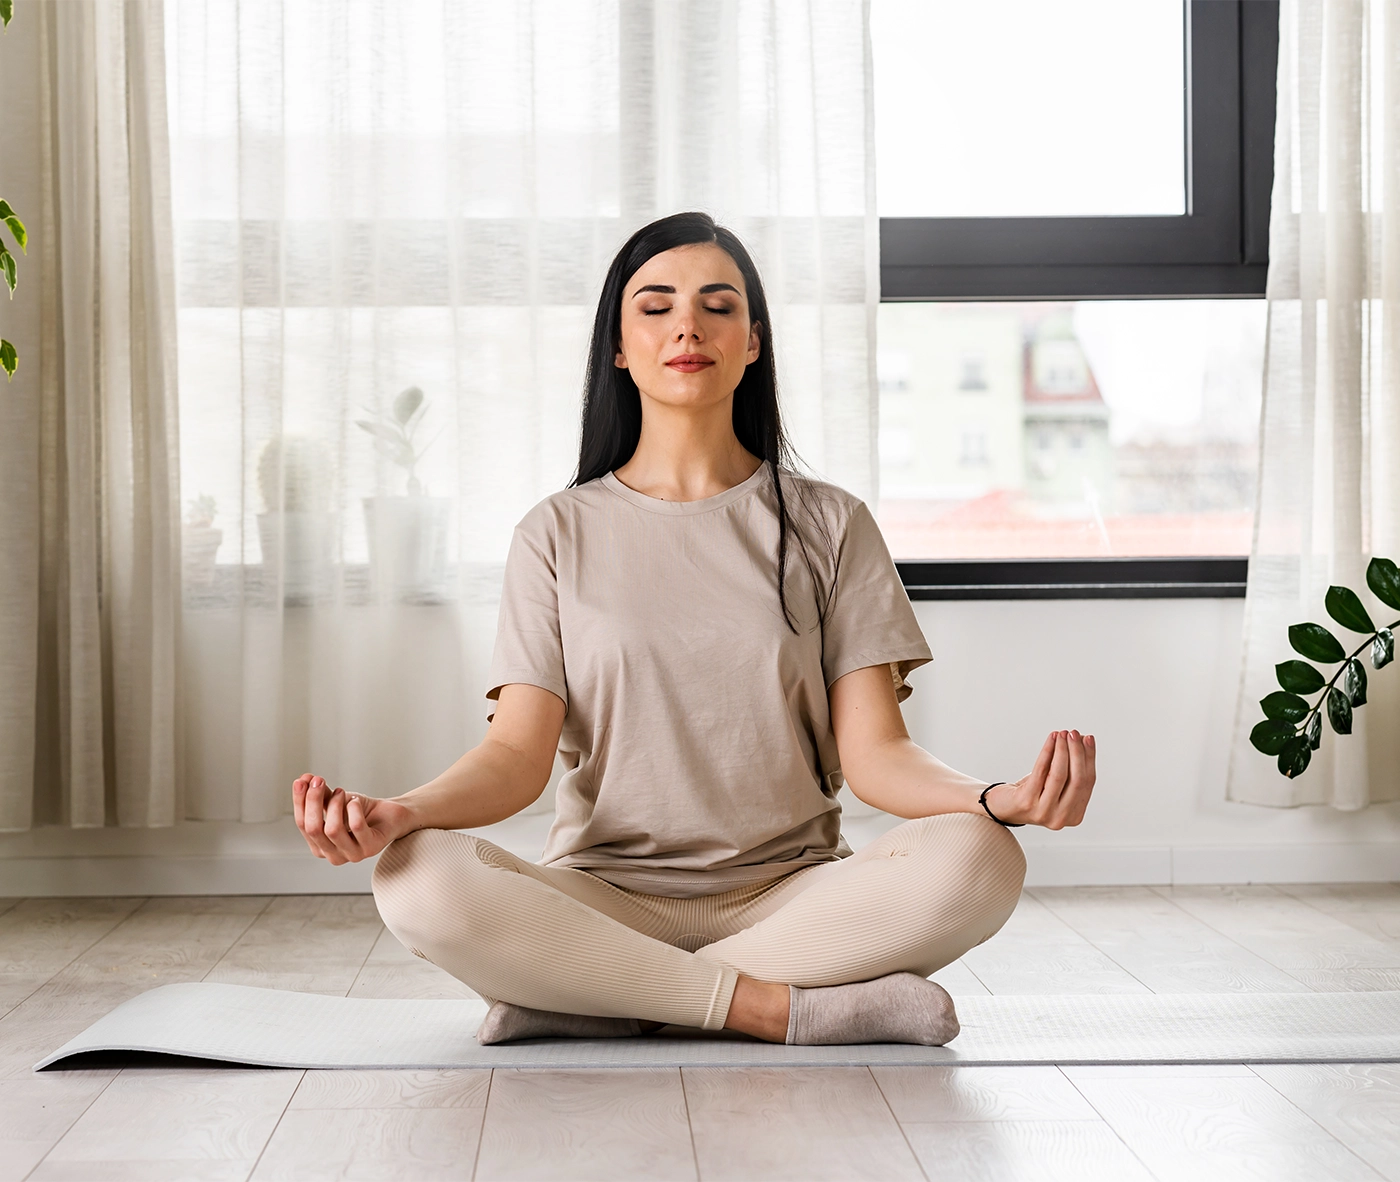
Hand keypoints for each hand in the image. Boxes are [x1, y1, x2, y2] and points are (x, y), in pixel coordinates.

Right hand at [292, 774, 416, 864]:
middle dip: (313, 801)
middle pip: (313, 829)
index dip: (300, 801)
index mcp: (320, 847)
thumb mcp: (335, 802)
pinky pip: (356, 827)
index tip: (302, 781)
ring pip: (333, 830)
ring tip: (343, 792)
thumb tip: (303, 779)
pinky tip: (356, 801)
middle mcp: (333, 856)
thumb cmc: (362, 812)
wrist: (391, 815)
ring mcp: (353, 855)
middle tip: (319, 781)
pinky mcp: (371, 848)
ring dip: (335, 804)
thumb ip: (318, 794)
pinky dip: (354, 808)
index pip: (302, 825)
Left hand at [985, 730, 1094, 829]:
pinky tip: (1051, 739)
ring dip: (1063, 750)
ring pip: (1059, 775)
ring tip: (1063, 733)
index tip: (1088, 738)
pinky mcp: (1027, 801)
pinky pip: (1041, 771)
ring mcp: (1044, 812)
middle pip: (1077, 780)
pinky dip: (1047, 751)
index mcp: (1074, 815)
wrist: (1002, 806)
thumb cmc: (1031, 792)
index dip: (1089, 758)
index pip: (1088, 783)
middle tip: (1075, 733)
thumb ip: (1070, 769)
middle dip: (1077, 753)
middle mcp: (1061, 818)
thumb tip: (1083, 740)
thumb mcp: (1055, 783)